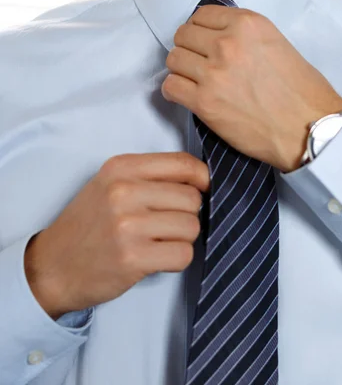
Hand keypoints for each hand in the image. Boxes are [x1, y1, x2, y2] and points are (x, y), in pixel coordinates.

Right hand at [24, 152, 209, 319]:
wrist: (52, 266)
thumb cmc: (88, 224)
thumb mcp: (110, 184)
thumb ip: (149, 176)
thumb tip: (200, 179)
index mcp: (121, 168)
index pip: (182, 163)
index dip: (201, 178)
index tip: (201, 189)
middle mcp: (123, 191)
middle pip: (192, 198)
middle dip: (187, 214)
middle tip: (165, 225)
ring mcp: (127, 225)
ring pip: (191, 227)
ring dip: (182, 239)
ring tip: (157, 241)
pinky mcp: (132, 257)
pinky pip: (183, 254)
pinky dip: (176, 260)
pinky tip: (156, 258)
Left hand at [162, 6, 341, 172]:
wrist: (310, 129)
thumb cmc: (302, 91)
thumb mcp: (277, 43)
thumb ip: (245, 35)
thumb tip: (217, 37)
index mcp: (248, 24)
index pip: (202, 14)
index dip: (201, 29)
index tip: (204, 41)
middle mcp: (228, 43)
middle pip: (183, 35)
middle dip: (189, 48)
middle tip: (199, 63)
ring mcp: (214, 73)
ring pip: (173, 59)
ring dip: (181, 70)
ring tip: (195, 81)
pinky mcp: (205, 102)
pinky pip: (170, 87)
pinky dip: (175, 91)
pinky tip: (188, 96)